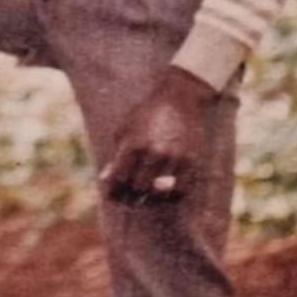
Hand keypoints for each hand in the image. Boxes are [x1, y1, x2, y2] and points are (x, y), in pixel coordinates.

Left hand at [99, 66, 216, 203]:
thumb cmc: (146, 115)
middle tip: (132, 195)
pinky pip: (180, 189)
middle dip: (133, 194)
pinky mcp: (190, 160)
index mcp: (133, 144)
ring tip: (148, 193)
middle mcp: (153, 152)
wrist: (178, 100)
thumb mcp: (124, 130)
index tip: (116, 191)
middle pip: (139, 187)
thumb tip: (105, 179)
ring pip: (160, 192)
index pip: (120, 178)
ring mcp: (173, 157)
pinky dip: (172, 194)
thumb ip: (116, 156)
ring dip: (152, 196)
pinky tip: (166, 191)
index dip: (116, 189)